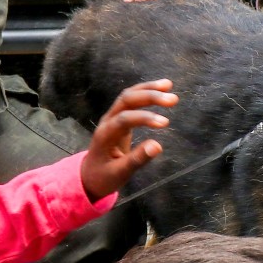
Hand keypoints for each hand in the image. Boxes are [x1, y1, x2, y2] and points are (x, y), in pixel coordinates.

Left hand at [80, 80, 176, 201]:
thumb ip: (137, 160)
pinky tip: (160, 89)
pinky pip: (131, 100)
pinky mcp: (119, 117)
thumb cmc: (104, 177)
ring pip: (128, 95)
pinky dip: (145, 92)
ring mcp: (112, 117)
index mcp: (105, 135)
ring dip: (148, 89)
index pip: (124, 119)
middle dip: (149, 97)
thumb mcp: (120, 174)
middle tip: (173, 100)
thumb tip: (158, 146)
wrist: (89, 176)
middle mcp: (107, 121)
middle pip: (126, 100)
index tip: (165, 123)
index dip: (144, 118)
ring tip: (169, 85)